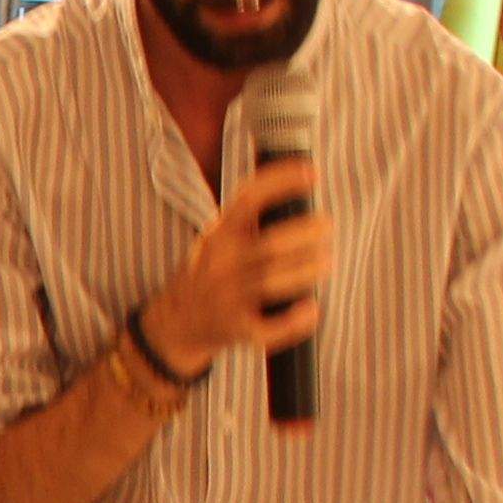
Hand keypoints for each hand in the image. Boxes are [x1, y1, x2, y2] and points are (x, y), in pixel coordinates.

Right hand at [144, 159, 330, 371]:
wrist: (175, 325)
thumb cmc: (212, 275)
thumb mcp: (217, 241)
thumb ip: (247, 222)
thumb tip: (299, 196)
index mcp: (219, 235)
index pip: (249, 199)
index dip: (282, 181)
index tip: (312, 173)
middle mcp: (220, 264)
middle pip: (271, 244)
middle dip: (307, 232)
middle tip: (327, 227)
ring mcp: (227, 298)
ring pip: (273, 281)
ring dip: (308, 269)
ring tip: (326, 261)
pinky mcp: (235, 329)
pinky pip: (270, 328)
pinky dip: (296, 320)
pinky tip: (312, 309)